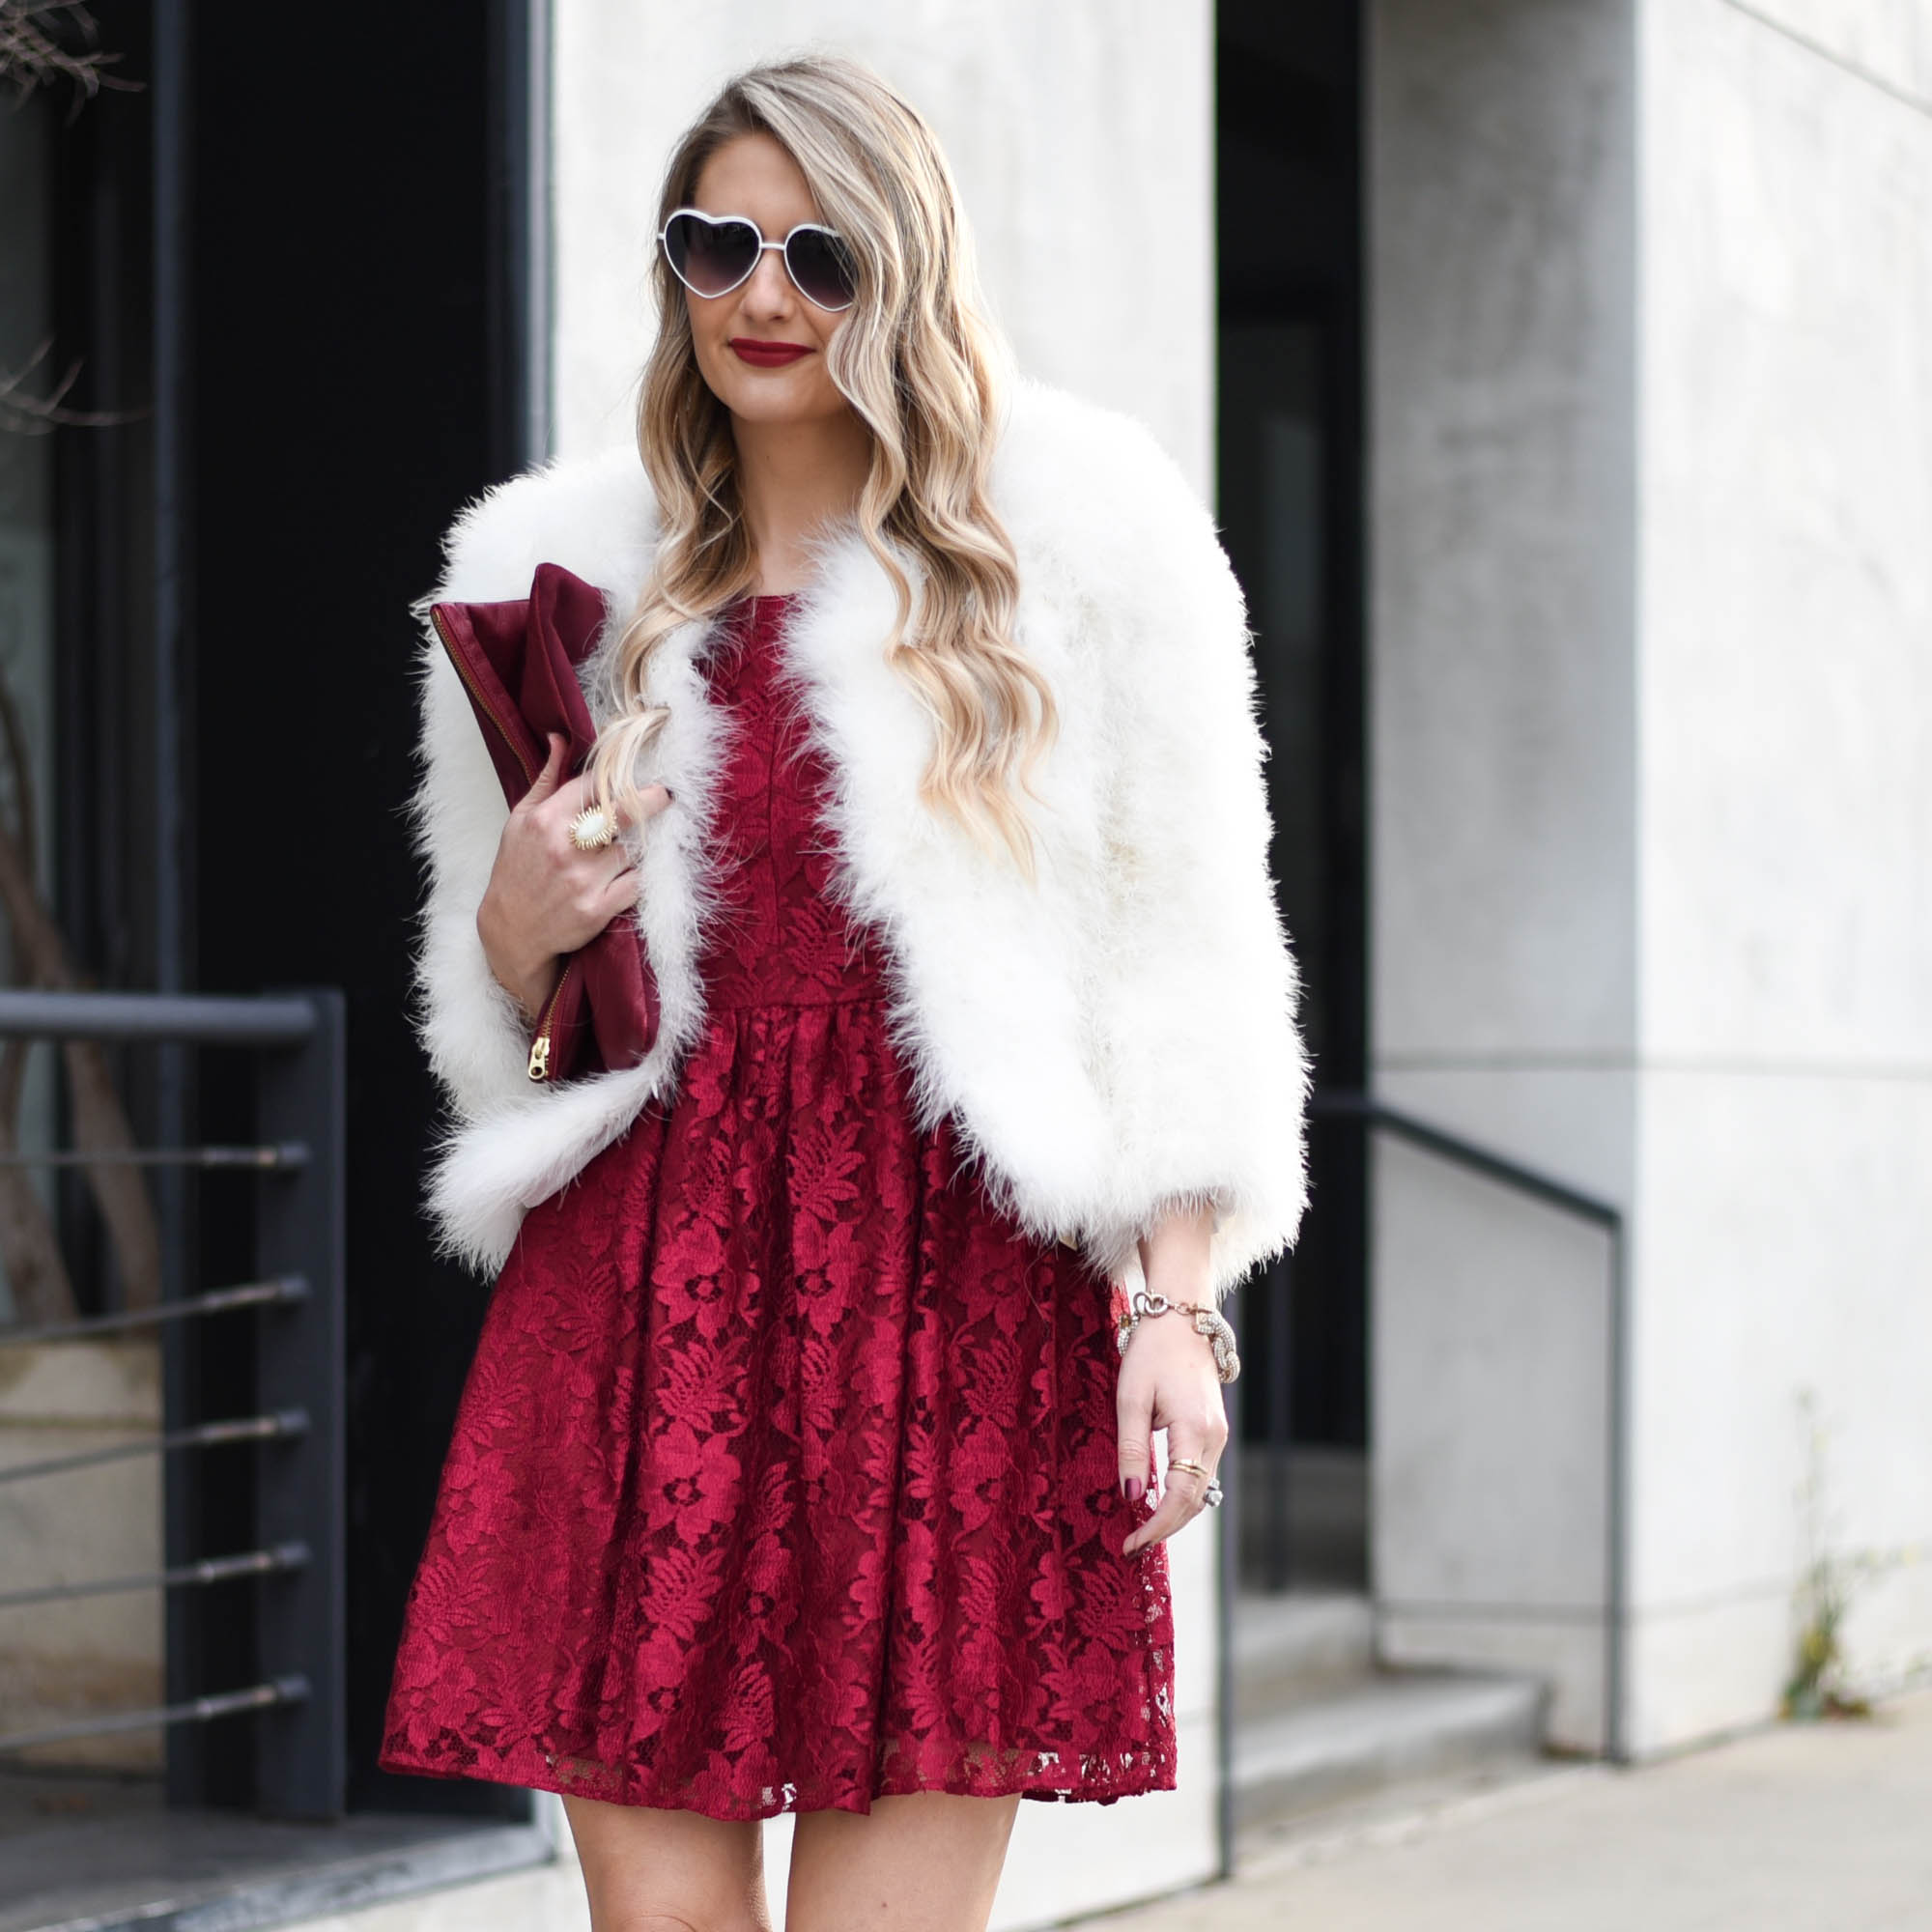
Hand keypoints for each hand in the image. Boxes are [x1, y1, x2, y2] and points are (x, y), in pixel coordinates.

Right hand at [476, 732, 671, 1019]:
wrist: (511, 931)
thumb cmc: (516, 869)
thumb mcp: (521, 819)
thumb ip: (545, 779)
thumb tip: (559, 738)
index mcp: (546, 819)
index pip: (593, 784)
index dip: (617, 777)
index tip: (634, 776)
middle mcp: (565, 847)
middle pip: (623, 813)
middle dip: (652, 800)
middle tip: (666, 795)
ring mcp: (583, 879)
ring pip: (633, 849)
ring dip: (639, 846)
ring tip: (636, 846)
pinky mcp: (597, 909)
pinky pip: (637, 883)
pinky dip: (639, 877)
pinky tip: (631, 874)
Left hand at [1116, 1300, 1228, 1557]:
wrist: (1181, 1318)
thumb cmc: (1152, 1353)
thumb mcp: (1131, 1399)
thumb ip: (1132, 1448)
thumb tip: (1132, 1495)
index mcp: (1195, 1430)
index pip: (1181, 1496)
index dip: (1157, 1526)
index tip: (1130, 1544)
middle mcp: (1215, 1437)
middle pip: (1195, 1501)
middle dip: (1164, 1528)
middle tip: (1130, 1546)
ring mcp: (1218, 1434)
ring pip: (1201, 1490)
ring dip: (1174, 1514)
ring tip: (1141, 1530)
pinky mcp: (1214, 1430)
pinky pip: (1202, 1474)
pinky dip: (1183, 1495)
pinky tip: (1159, 1501)